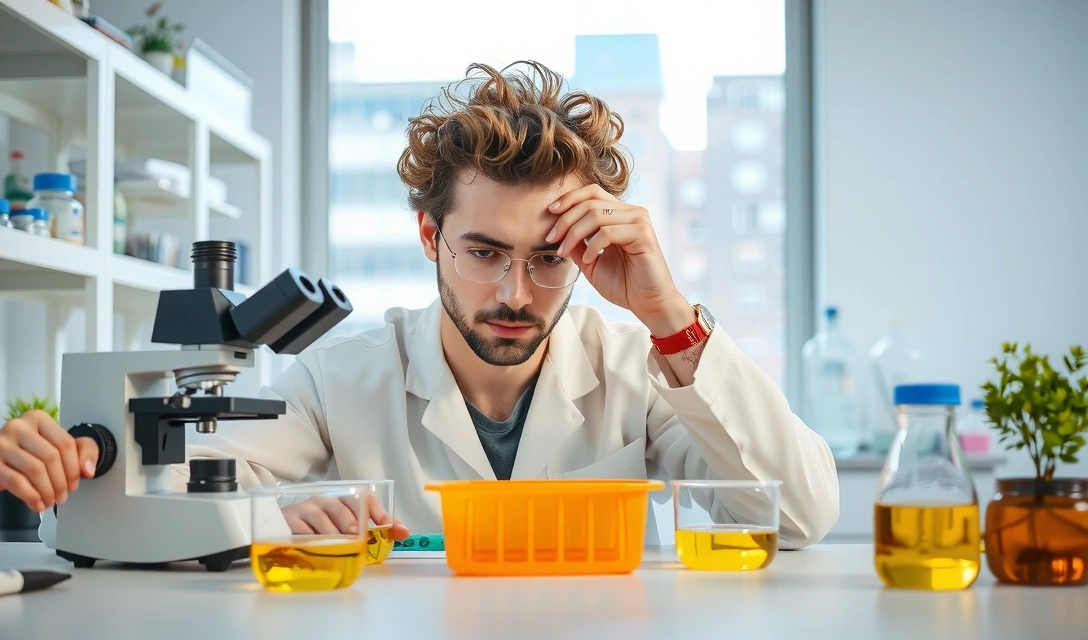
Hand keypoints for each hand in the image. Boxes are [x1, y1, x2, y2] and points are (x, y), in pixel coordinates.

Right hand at [0, 410, 98, 512]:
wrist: (3, 462)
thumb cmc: (36, 453)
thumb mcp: (63, 446)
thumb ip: (85, 451)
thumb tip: (88, 470)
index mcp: (38, 418)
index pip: (64, 443)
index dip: (73, 468)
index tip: (74, 485)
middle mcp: (18, 426)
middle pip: (50, 457)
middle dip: (60, 482)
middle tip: (62, 497)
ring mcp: (2, 443)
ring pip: (34, 469)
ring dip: (47, 491)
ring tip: (50, 501)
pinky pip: (16, 481)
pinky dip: (30, 496)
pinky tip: (37, 504)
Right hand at [281, 494, 410, 539]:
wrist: (279, 532)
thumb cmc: (317, 533)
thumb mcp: (344, 533)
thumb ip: (374, 533)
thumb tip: (404, 532)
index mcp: (342, 503)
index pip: (363, 499)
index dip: (378, 511)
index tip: (387, 526)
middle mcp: (324, 501)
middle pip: (340, 505)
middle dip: (351, 520)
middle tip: (356, 535)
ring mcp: (305, 509)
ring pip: (320, 516)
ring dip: (331, 530)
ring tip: (338, 542)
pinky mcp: (288, 519)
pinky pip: (299, 526)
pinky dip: (308, 536)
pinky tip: (313, 545)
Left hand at [547, 184, 691, 334]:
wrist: (648, 304)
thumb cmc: (623, 284)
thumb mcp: (590, 261)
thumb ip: (577, 243)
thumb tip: (556, 229)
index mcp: (621, 214)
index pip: (592, 192)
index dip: (569, 198)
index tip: (549, 212)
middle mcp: (632, 212)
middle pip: (590, 201)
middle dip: (565, 219)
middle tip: (550, 239)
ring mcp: (639, 221)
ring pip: (596, 215)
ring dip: (574, 233)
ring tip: (564, 252)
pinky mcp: (643, 234)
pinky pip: (608, 232)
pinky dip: (592, 246)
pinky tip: (590, 260)